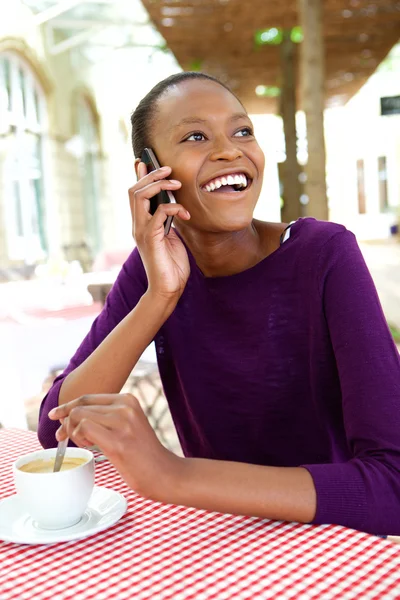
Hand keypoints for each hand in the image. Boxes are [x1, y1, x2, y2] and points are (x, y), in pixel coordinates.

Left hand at [48, 393, 182, 501]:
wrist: (164, 473)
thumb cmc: (142, 454)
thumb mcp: (127, 425)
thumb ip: (105, 417)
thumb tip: (71, 416)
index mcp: (128, 400)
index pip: (88, 397)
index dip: (67, 406)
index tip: (56, 416)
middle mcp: (125, 406)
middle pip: (80, 406)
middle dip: (65, 421)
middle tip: (61, 437)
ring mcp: (122, 422)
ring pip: (79, 416)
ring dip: (72, 432)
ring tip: (85, 445)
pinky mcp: (118, 442)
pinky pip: (84, 429)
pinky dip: (79, 438)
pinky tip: (89, 447)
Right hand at [129, 163, 190, 299]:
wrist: (168, 290)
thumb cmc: (172, 266)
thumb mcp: (171, 238)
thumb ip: (168, 222)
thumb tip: (172, 206)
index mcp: (141, 224)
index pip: (135, 194)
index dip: (139, 175)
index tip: (145, 160)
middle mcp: (137, 226)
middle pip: (134, 190)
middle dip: (151, 175)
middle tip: (168, 168)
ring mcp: (141, 232)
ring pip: (140, 196)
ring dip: (159, 185)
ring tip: (176, 184)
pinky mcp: (150, 239)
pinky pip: (159, 213)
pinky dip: (173, 208)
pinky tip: (186, 214)